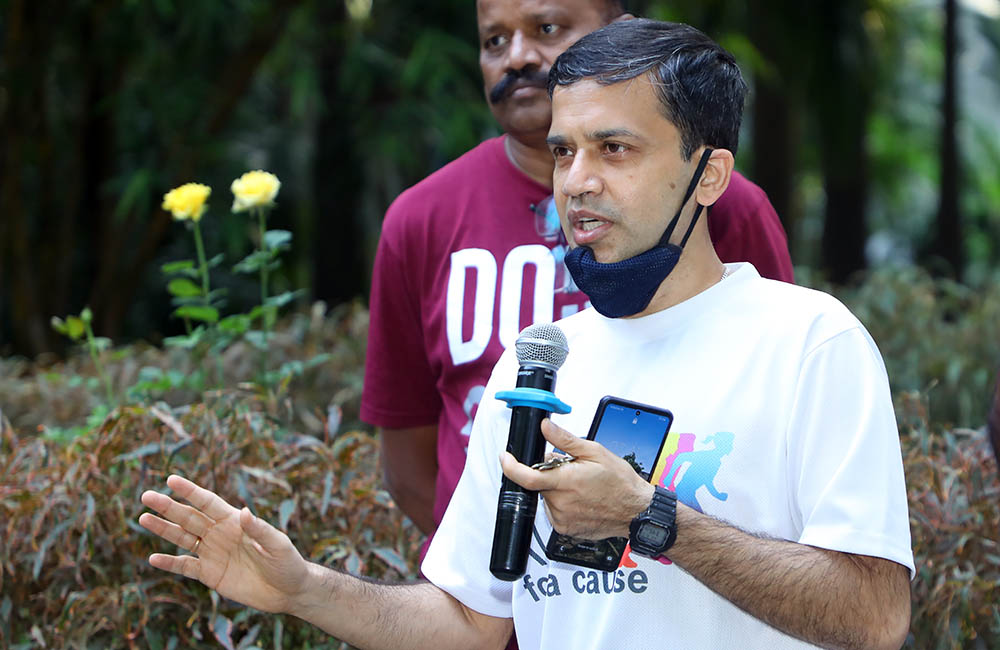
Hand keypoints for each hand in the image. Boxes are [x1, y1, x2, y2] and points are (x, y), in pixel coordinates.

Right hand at [139, 474, 308, 613]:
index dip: (190, 491)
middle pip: (189, 517)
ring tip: (142, 518)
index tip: (171, 480)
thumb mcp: (277, 544)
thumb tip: (244, 512)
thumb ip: (259, 529)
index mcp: (234, 521)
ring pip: (182, 538)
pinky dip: (170, 563)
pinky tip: (153, 558)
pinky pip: (186, 567)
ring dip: (163, 529)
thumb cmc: (287, 562)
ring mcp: (213, 553)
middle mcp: (220, 534)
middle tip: (146, 496)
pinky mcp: (210, 574)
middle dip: (168, 507)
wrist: (288, 591)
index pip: (208, 502)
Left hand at [499, 419, 653, 539]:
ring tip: (580, 487)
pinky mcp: (566, 530)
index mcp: (565, 481)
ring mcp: (563, 519)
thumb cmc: (620, 483)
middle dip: (549, 474)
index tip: (505, 458)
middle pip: (539, 484)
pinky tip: (581, 500)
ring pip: (547, 498)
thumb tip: (545, 427)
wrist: (636, 511)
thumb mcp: (595, 452)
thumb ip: (565, 440)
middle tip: (570, 470)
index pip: (526, 476)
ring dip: (556, 490)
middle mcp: (561, 503)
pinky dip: (562, 503)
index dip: (510, 466)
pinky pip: (555, 512)